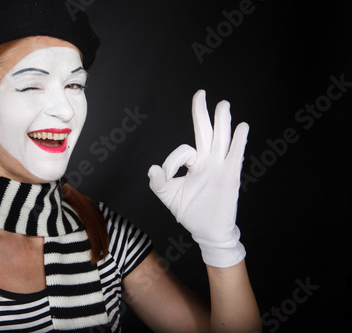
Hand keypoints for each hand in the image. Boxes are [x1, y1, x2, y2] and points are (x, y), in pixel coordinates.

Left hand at [148, 90, 247, 267]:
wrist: (206, 231)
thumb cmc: (189, 212)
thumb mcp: (169, 196)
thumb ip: (159, 183)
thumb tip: (152, 168)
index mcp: (194, 164)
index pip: (183, 151)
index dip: (171, 161)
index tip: (164, 175)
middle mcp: (207, 161)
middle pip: (205, 131)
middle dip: (202, 112)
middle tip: (200, 93)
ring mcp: (220, 167)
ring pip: (221, 139)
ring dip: (222, 121)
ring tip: (223, 104)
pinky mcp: (230, 176)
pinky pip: (234, 155)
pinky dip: (238, 142)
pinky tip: (242, 127)